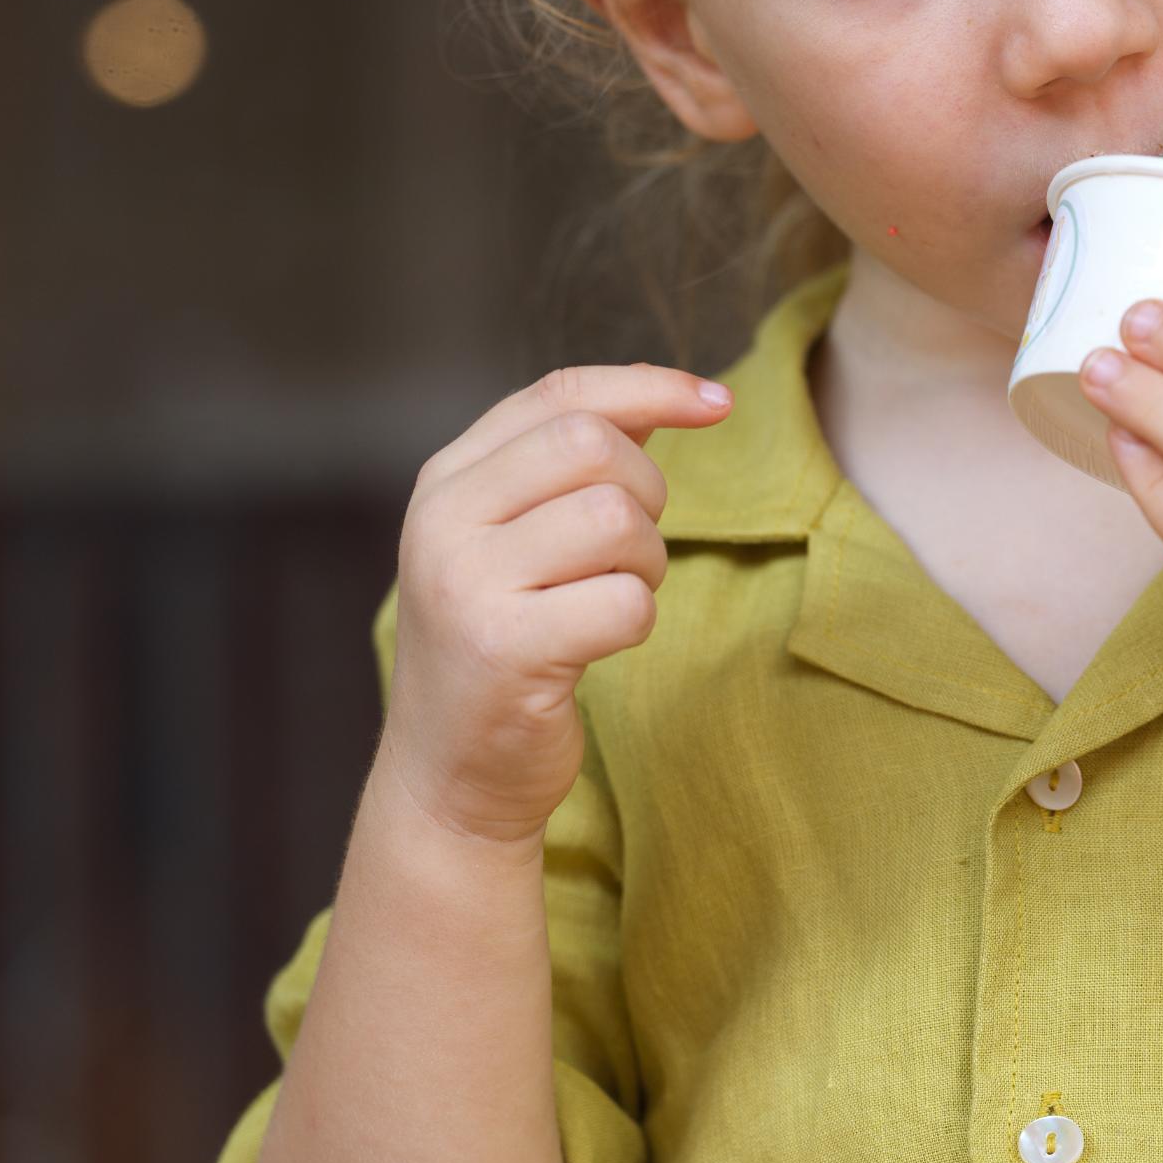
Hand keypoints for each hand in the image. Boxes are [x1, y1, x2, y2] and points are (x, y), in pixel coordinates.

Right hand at [381, 364, 731, 849]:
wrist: (451, 776)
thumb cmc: (505, 643)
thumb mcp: (515, 539)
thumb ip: (573, 465)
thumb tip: (668, 394)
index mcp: (444, 481)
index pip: (558, 394)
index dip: (649, 386)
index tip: (720, 403)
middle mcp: (442, 522)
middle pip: (591, 446)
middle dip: (646, 491)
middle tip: (630, 550)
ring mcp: (466, 585)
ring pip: (614, 519)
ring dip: (645, 562)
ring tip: (608, 598)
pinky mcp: (505, 651)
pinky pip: (624, 602)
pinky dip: (636, 620)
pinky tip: (598, 643)